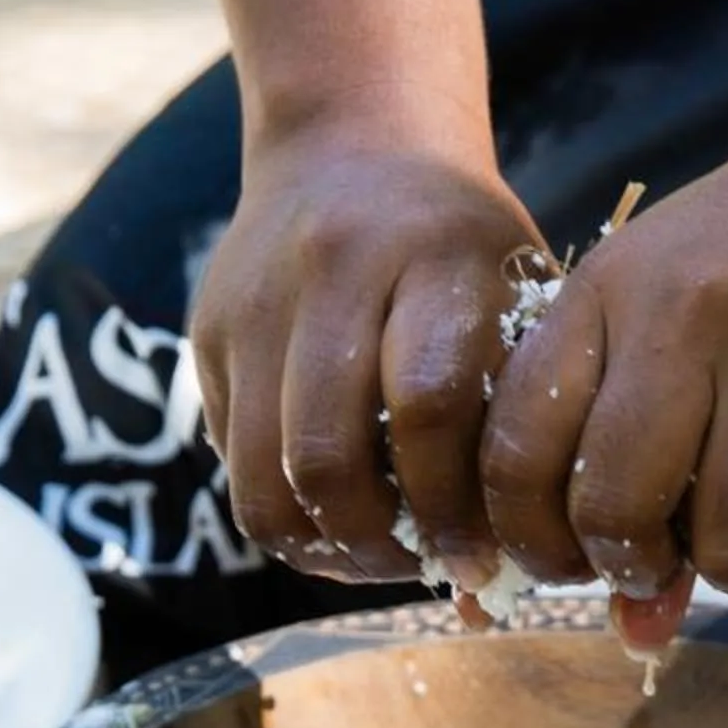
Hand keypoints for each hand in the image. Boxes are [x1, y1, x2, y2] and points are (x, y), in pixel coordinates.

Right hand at [189, 136, 542, 586]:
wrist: (355, 143)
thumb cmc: (464, 251)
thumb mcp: (518, 299)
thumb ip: (519, 421)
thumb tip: (490, 584)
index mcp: (433, 255)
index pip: (426, 405)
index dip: (449, 505)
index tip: (480, 557)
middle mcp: (332, 269)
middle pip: (327, 456)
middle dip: (377, 544)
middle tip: (422, 567)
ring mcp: (255, 300)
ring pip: (266, 476)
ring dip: (321, 545)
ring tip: (375, 558)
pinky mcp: (208, 331)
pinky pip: (236, 463)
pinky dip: (286, 514)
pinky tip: (335, 522)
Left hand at [478, 107, 727, 649]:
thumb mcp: (673, 310)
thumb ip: (630, 452)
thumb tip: (635, 635)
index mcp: (605, 292)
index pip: (514, 450)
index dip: (531, 538)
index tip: (571, 561)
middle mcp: (684, 317)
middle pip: (614, 509)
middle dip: (634, 566)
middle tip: (668, 560)